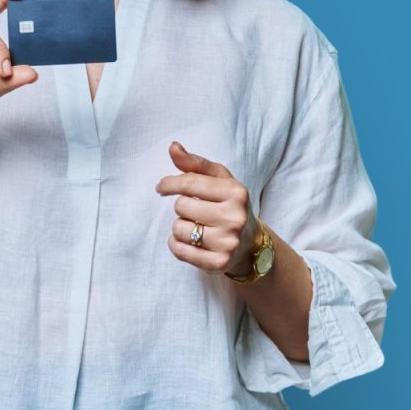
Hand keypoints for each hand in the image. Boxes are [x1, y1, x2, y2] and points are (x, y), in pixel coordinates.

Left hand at [155, 141, 260, 275]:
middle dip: (183, 207)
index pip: (189, 183)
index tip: (161, 187)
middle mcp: (234, 217)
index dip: (169, 183)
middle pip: (181, 206)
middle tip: (197, 211)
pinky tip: (190, 242)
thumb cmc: (228, 203)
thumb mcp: (218, 179)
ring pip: (178, 229)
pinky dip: (177, 245)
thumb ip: (194, 163)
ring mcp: (227, 242)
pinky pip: (179, 251)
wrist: (249, 241)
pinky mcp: (218, 263)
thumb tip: (173, 146)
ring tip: (197, 227)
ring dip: (180, 227)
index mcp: (236, 192)